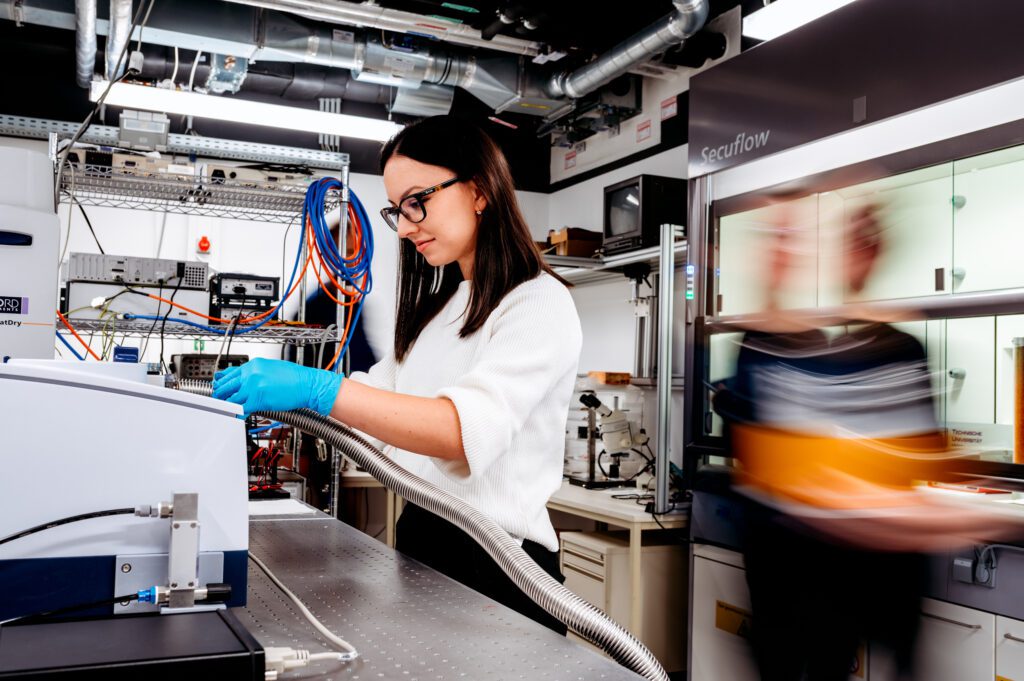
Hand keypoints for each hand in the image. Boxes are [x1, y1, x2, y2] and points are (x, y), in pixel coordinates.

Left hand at [212, 358, 342, 415]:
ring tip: (224, 409)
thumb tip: (246, 378)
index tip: (218, 386)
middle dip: (219, 394)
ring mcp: (253, 386)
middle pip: (226, 385)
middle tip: (217, 400)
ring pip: (231, 398)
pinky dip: (236, 413)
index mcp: (253, 365)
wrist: (307, 384)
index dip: (222, 382)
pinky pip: (241, 408)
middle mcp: (251, 374)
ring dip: (225, 405)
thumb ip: (256, 373)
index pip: (230, 373)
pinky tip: (235, 416)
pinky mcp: (258, 399)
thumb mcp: (271, 368)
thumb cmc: (294, 377)